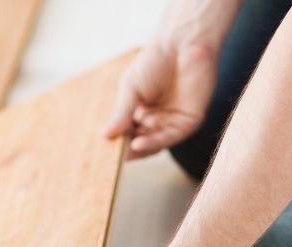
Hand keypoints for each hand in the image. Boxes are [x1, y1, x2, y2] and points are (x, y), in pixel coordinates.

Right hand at [106, 39, 217, 158]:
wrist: (182, 44)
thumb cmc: (155, 61)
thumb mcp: (131, 89)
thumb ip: (121, 113)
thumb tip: (105, 136)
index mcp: (141, 112)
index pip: (127, 133)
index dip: (117, 142)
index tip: (103, 149)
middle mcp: (157, 120)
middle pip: (140, 142)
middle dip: (127, 149)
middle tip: (113, 156)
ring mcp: (173, 122)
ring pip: (154, 143)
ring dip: (139, 149)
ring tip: (125, 152)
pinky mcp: (189, 122)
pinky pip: (170, 137)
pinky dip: (154, 142)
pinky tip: (139, 143)